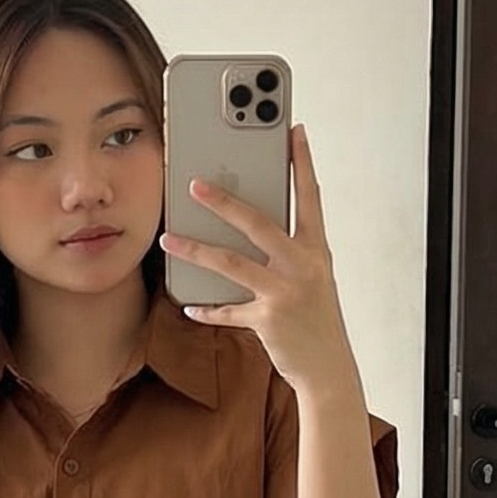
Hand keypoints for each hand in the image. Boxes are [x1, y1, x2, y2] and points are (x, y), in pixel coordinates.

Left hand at [159, 123, 355, 396]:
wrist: (329, 366)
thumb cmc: (316, 315)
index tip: (294, 130)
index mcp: (316, 249)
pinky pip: (228, 311)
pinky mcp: (268, 321)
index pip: (310, 197)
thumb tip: (250, 221)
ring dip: (195, 249)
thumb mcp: (312, 275)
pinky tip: (188, 304)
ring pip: (232, 263)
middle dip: (225, 202)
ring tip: (167, 237)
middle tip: (195, 184)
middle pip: (259, 224)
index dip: (303, 162)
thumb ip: (288, 248)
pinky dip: (206, 309)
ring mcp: (285, 293)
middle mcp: (303, 266)